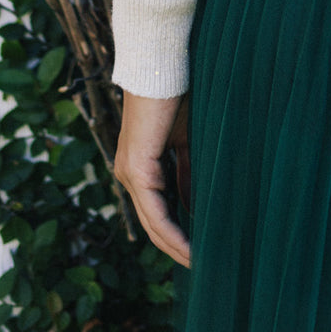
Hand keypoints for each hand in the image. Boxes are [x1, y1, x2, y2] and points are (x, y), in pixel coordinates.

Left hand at [114, 91, 190, 267]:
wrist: (162, 67)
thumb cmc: (177, 96)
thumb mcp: (187, 141)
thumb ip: (188, 171)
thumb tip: (194, 203)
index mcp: (140, 165)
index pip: (158, 208)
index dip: (178, 231)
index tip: (201, 247)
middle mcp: (129, 174)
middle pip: (152, 223)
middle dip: (176, 246)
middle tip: (202, 264)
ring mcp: (129, 173)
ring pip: (152, 222)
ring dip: (174, 245)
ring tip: (199, 262)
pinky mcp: (136, 169)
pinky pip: (154, 211)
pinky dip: (172, 231)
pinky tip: (190, 245)